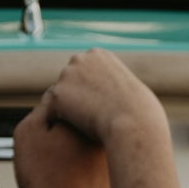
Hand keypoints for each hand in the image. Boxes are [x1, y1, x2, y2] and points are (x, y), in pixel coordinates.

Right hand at [12, 97, 113, 187]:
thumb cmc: (45, 178)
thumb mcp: (29, 132)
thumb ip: (44, 108)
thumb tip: (56, 98)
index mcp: (89, 120)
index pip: (75, 106)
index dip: (56, 118)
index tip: (49, 135)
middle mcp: (110, 137)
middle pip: (88, 127)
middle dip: (73, 136)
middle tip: (55, 156)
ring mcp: (117, 161)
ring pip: (96, 150)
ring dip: (84, 155)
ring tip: (65, 174)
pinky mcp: (121, 182)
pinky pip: (103, 172)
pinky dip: (92, 176)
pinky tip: (77, 187)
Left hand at [43, 47, 168, 149]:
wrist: (132, 120)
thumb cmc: (137, 109)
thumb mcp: (128, 87)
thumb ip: (112, 84)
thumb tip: (109, 92)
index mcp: (98, 54)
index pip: (84, 70)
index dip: (89, 89)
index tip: (96, 104)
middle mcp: (79, 59)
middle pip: (69, 79)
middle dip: (74, 95)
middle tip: (85, 116)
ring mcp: (66, 75)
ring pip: (60, 95)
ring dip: (66, 108)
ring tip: (78, 126)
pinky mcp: (57, 94)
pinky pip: (51, 112)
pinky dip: (56, 122)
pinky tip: (64, 133)